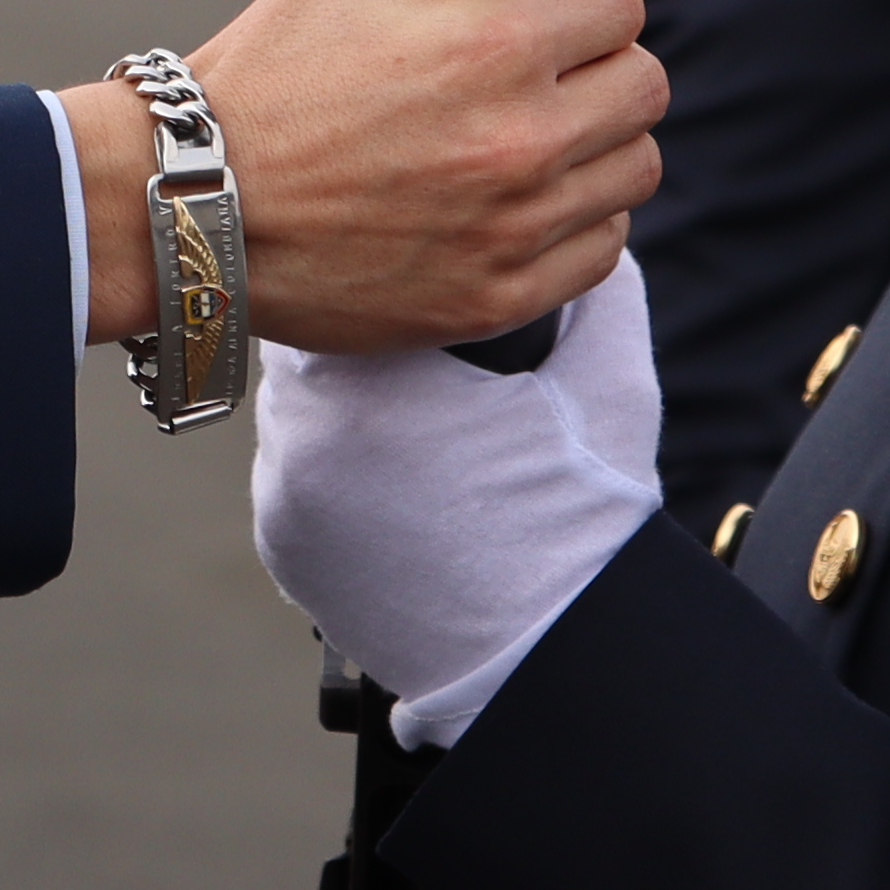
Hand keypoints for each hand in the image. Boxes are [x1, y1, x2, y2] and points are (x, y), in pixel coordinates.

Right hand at [66, 0, 661, 353]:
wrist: (194, 204)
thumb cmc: (264, 78)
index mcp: (498, 42)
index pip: (621, 4)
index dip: (584, 0)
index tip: (553, 13)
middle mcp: (524, 136)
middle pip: (644, 87)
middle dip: (599, 69)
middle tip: (547, 75)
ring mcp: (516, 224)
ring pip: (632, 170)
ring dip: (596, 148)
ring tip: (536, 140)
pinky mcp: (499, 296)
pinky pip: (601, 249)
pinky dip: (575, 225)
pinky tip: (523, 204)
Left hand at [255, 249, 665, 744]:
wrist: (550, 651)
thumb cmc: (580, 515)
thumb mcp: (605, 381)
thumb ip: (596, 288)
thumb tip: (586, 237)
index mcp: (375, 378)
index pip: (349, 286)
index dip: (388, 282)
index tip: (420, 289)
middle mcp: (304, 431)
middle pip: (315, 347)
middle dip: (360, 343)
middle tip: (419, 367)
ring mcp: (284, 495)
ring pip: (299, 410)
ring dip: (341, 406)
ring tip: (413, 434)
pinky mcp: (283, 545)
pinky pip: (296, 476)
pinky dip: (333, 472)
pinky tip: (394, 485)